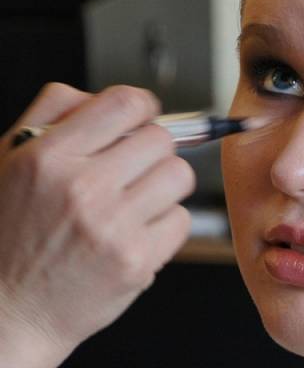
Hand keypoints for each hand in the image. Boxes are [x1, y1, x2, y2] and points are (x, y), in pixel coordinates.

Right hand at [0, 83, 194, 366]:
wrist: (7, 312)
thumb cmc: (8, 235)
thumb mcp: (9, 161)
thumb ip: (52, 114)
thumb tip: (100, 95)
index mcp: (47, 156)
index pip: (124, 103)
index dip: (143, 106)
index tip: (143, 117)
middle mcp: (81, 188)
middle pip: (162, 139)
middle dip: (153, 150)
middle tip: (134, 168)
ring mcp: (112, 226)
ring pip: (179, 176)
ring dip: (163, 186)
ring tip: (135, 202)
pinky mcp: (136, 260)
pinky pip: (181, 219)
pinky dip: (165, 224)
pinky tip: (136, 233)